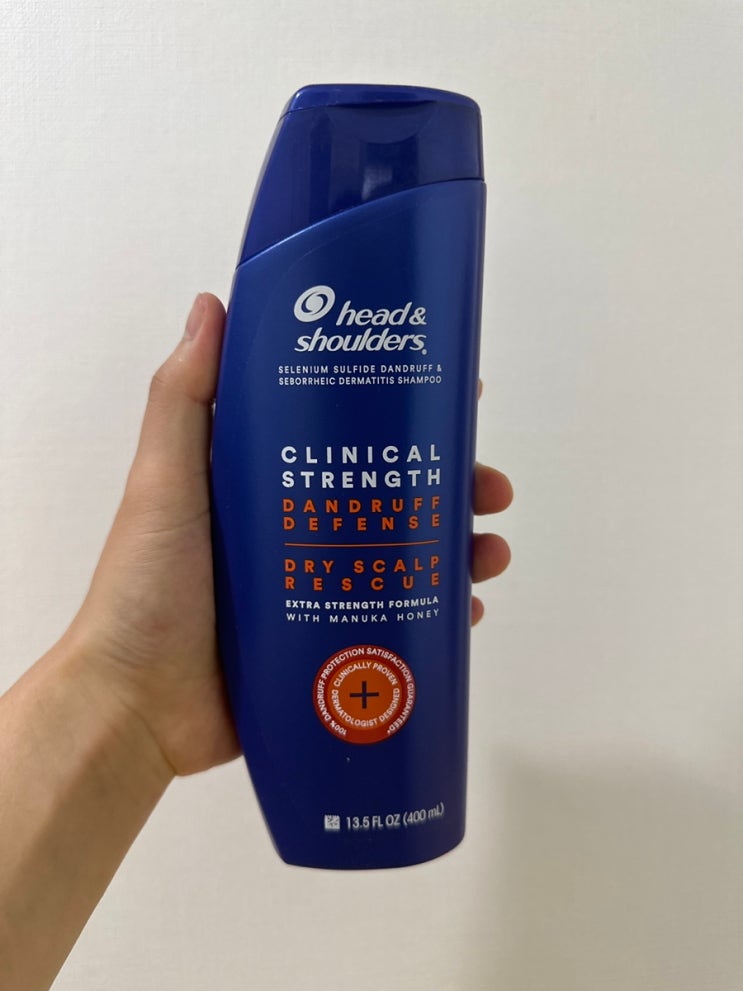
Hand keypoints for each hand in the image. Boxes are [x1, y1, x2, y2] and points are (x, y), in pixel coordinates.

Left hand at [67, 294, 511, 778]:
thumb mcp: (165, 482)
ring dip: (461, 547)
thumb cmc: (144, 590)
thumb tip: (211, 304)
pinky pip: (400, 619)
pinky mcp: (330, 641)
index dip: (407, 408)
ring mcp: (320, 586)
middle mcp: (301, 525)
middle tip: (490, 488)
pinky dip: (439, 612)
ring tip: (490, 553)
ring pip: (411, 555)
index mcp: (269, 479)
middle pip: (396, 491)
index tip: (456, 392)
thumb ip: (184, 398)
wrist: (137, 708)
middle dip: (455, 484)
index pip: (352, 428)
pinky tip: (468, 611)